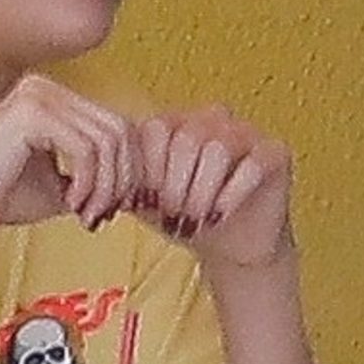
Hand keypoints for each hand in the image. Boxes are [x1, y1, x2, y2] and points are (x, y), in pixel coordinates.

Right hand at [0, 74, 134, 250]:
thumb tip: (136, 177)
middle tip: (104, 214)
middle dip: (120, 180)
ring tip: (86, 214)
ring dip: (104, 187)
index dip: (125, 170)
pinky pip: (86, 148)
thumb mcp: (63, 183)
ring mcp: (38, 95)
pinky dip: (87, 183)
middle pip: (119, 129)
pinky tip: (71, 204)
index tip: (112, 207)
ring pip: (107, 140)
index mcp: (52, 97)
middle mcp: (45, 87)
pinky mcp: (31, 112)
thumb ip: (95, 172)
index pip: (115, 125)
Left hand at [133, 109, 295, 270]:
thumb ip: (118, 186)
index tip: (149, 204)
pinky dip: (229, 197)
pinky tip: (219, 216)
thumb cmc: (186, 217)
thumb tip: (88, 187)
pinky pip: (251, 166)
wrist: (232, 246)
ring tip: (195, 219)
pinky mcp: (275, 152)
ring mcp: (246, 132)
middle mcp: (211, 117)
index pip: (154, 129)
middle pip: (185, 138)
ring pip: (217, 148)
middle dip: (174, 187)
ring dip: (200, 193)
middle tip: (173, 217)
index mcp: (176, 122)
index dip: (148, 171)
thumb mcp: (144, 202)